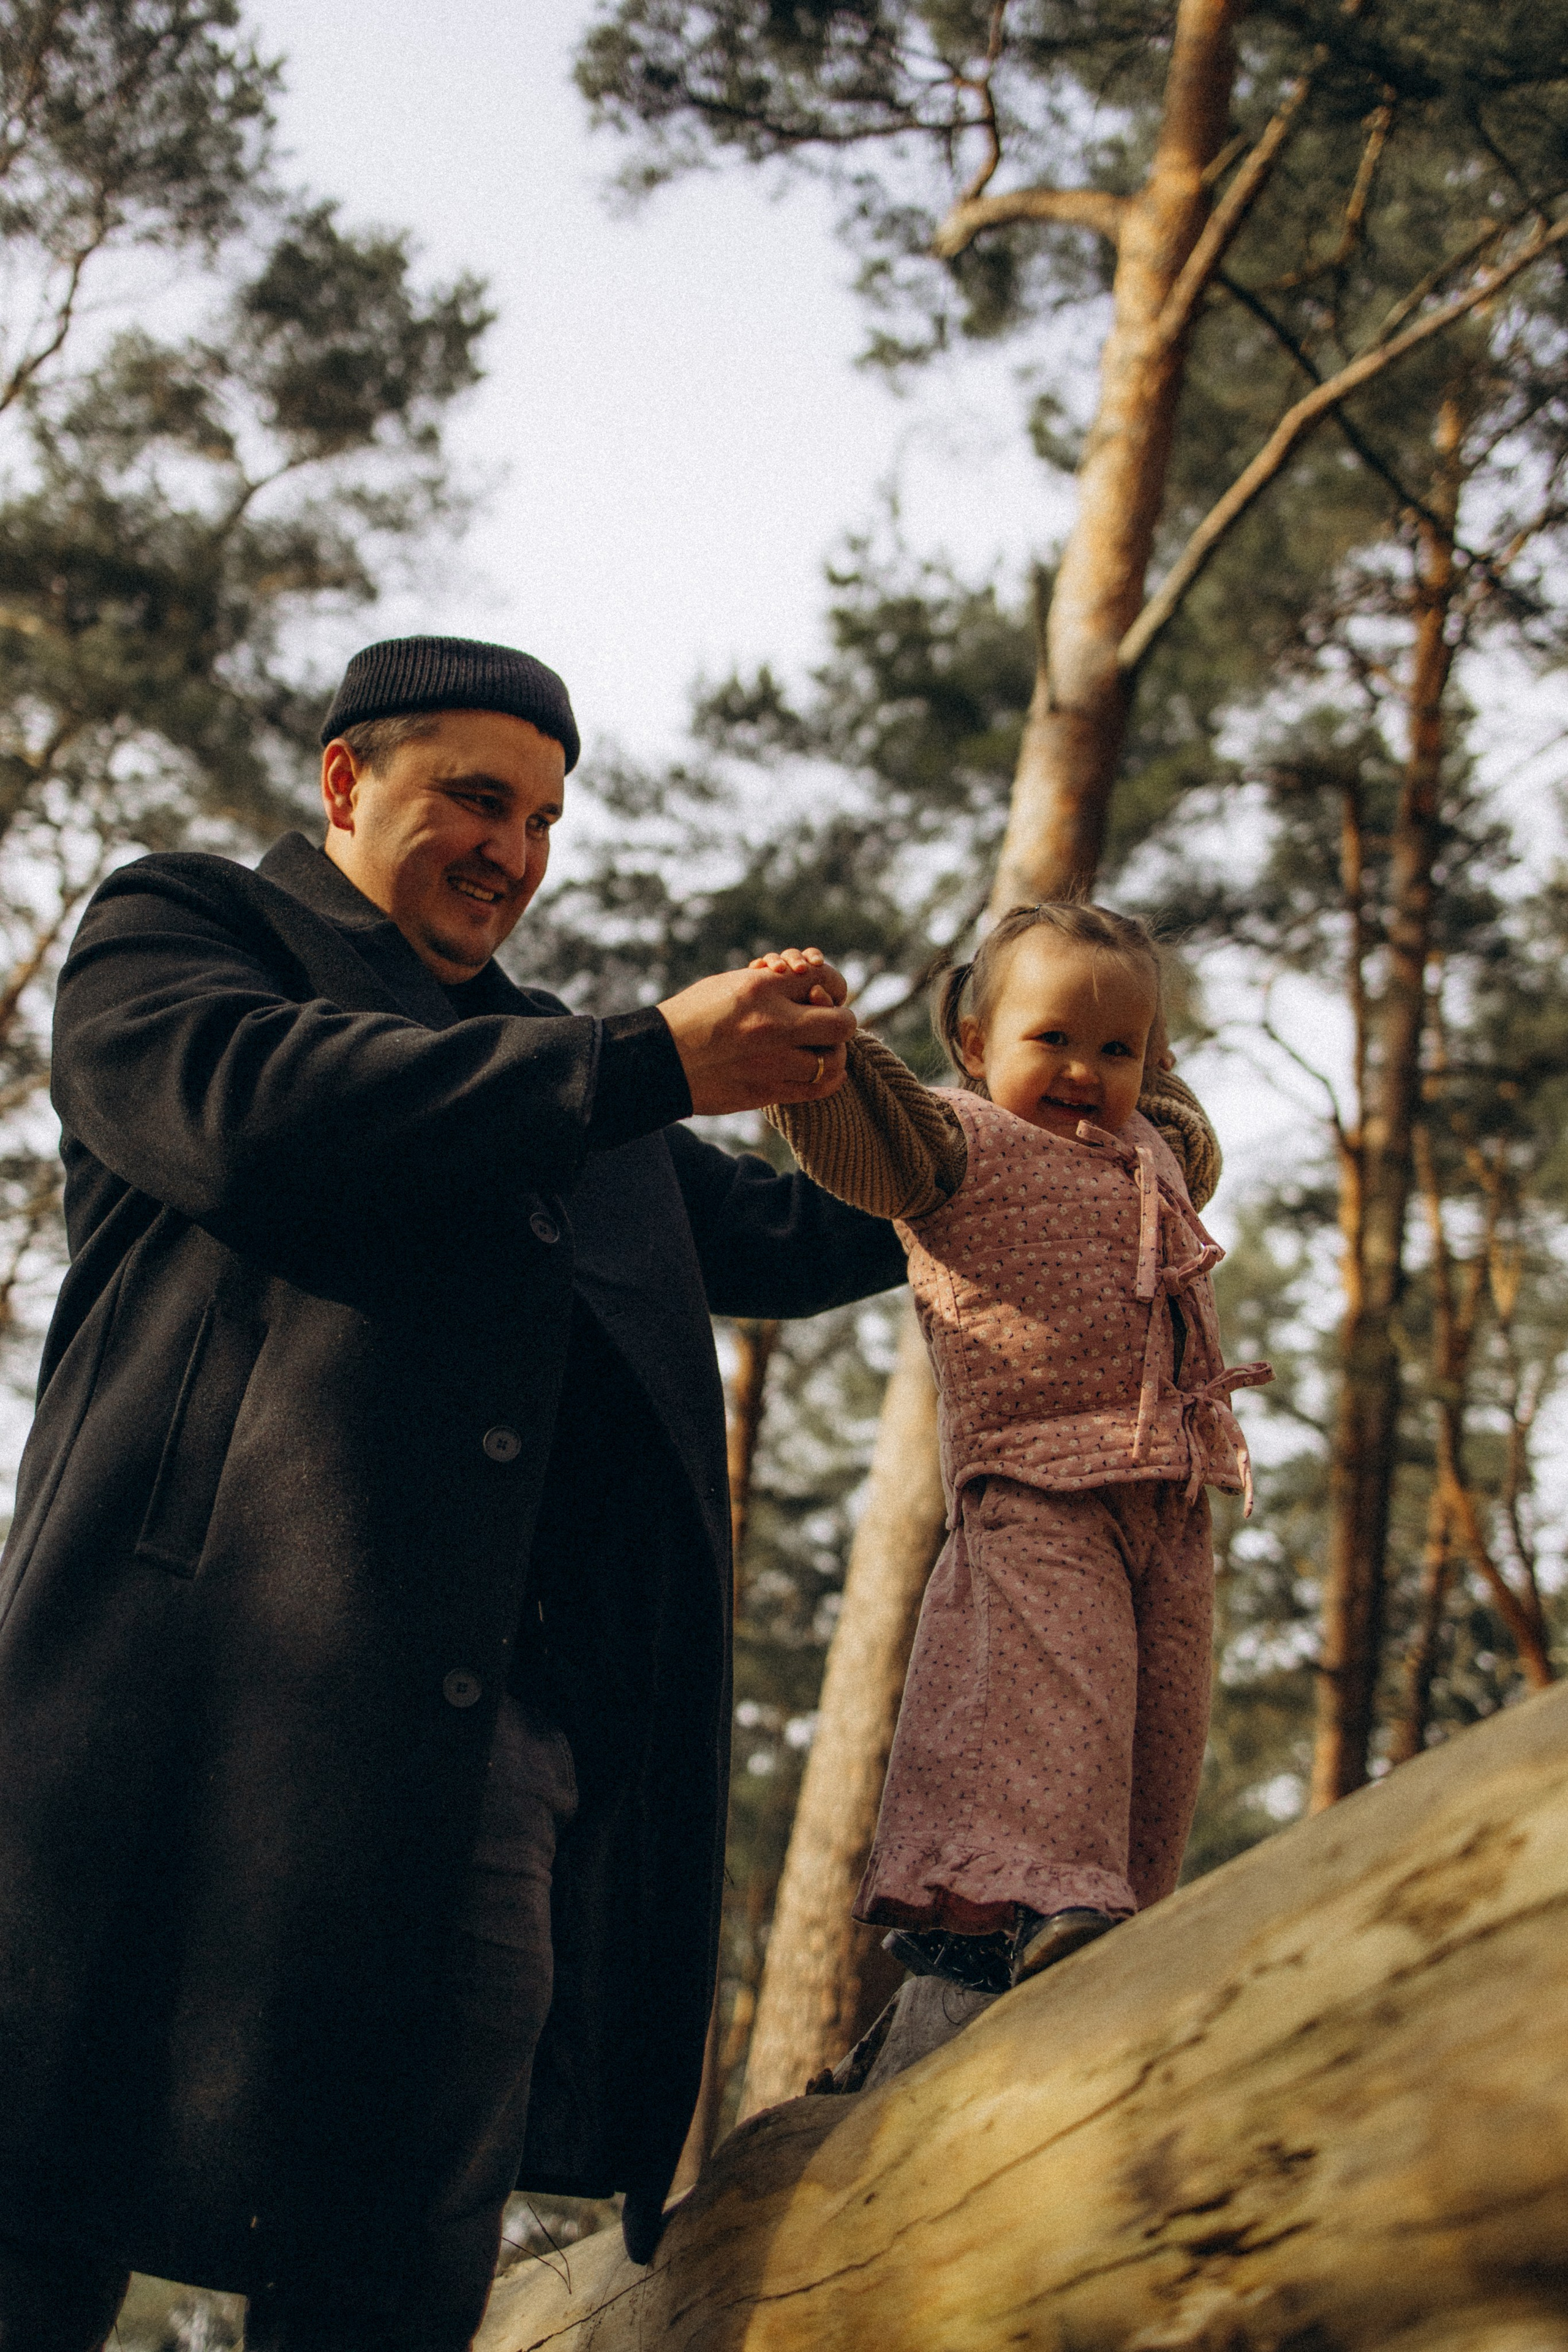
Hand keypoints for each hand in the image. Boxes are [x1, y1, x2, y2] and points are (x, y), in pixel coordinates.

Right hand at [659, 953, 854, 1114]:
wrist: (657, 1059)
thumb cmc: (692, 1016)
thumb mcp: (729, 984)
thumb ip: (771, 985)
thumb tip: (809, 985)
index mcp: (759, 988)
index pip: (822, 976)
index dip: (831, 982)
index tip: (824, 989)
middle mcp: (770, 1024)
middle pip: (841, 1022)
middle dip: (841, 1019)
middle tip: (832, 1021)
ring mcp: (770, 1062)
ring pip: (832, 1060)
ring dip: (833, 1053)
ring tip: (824, 1048)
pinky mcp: (765, 1091)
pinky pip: (816, 1088)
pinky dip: (829, 1078)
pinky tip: (826, 1071)